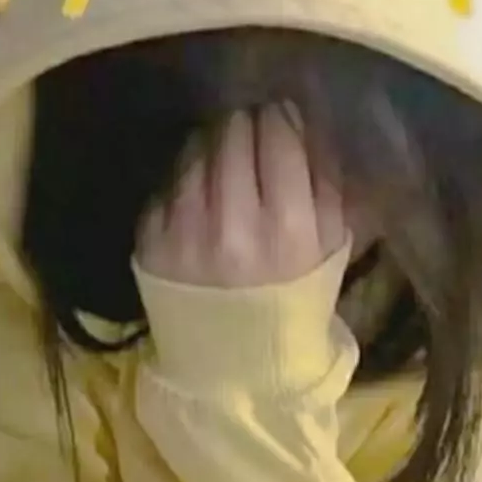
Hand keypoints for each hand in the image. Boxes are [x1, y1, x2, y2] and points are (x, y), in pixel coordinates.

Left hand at [136, 106, 345, 287]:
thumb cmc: (293, 303)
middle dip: (245, 125)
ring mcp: (184, 233)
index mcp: (288, 229)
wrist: (237, 365)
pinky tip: (200, 193)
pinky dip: (186, 177)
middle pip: (233, 134)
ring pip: (196, 149)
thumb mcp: (330, 250)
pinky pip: (168, 181)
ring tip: (225, 160)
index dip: (280, 118)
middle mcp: (232, 227)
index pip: (278, 137)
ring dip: (213, 144)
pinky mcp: (151, 241)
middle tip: (251, 132)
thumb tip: (307, 122)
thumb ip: (327, 184)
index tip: (280, 117)